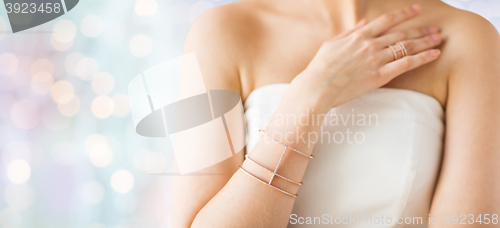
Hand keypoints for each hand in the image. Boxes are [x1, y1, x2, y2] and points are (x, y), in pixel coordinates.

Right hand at [293, 4, 441, 110]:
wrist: (317, 86)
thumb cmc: (320, 67)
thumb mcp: (331, 44)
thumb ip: (348, 32)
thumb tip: (362, 23)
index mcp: (359, 35)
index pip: (387, 20)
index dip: (404, 14)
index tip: (417, 9)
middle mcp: (370, 44)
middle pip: (401, 33)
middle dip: (420, 29)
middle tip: (435, 28)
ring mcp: (376, 59)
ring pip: (407, 46)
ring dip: (425, 41)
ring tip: (439, 39)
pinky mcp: (379, 75)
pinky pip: (406, 64)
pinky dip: (422, 58)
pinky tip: (434, 54)